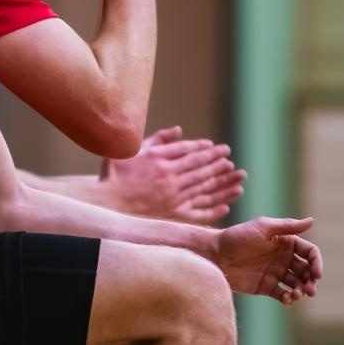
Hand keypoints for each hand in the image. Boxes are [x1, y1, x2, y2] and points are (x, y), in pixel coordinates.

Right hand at [99, 126, 245, 222]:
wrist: (105, 205)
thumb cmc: (114, 175)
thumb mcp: (131, 150)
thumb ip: (157, 139)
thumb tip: (179, 130)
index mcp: (160, 159)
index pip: (189, 151)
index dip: (205, 149)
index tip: (217, 147)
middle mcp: (169, 177)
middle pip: (200, 168)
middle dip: (218, 162)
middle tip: (229, 158)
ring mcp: (173, 197)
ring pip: (204, 187)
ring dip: (223, 181)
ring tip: (238, 176)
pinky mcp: (172, 214)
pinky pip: (198, 211)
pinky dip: (214, 209)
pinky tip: (226, 205)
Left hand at [212, 216, 321, 305]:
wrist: (215, 255)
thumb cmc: (237, 237)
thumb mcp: (262, 227)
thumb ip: (287, 226)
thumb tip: (312, 221)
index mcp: (286, 242)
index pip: (309, 252)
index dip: (317, 263)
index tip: (317, 274)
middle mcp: (283, 258)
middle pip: (306, 270)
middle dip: (311, 280)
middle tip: (310, 289)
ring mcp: (275, 273)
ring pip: (297, 284)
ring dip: (301, 290)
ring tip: (297, 294)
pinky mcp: (266, 287)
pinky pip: (283, 294)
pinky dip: (289, 298)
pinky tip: (287, 299)